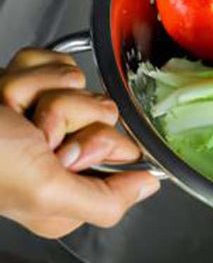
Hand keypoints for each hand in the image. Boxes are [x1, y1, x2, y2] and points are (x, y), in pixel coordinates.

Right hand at [0, 48, 159, 238]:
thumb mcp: (47, 195)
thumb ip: (105, 200)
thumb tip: (149, 187)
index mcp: (70, 186)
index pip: (126, 150)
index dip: (101, 142)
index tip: (70, 151)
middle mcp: (61, 151)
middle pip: (105, 111)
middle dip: (68, 114)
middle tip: (34, 133)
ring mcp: (45, 114)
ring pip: (80, 84)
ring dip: (40, 93)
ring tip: (10, 114)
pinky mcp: (31, 84)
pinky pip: (56, 62)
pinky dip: (28, 72)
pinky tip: (5, 94)